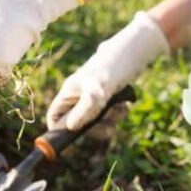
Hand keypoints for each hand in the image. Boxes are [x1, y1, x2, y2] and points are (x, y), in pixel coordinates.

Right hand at [46, 11, 169, 132]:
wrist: (135, 52)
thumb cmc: (113, 67)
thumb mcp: (98, 90)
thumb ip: (85, 109)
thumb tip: (71, 128)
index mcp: (69, 92)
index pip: (55, 116)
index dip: (59, 129)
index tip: (73, 139)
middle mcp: (79, 96)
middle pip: (79, 124)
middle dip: (95, 126)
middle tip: (108, 124)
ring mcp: (94, 97)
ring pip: (97, 121)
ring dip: (110, 119)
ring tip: (120, 109)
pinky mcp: (109, 98)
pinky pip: (110, 115)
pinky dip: (118, 113)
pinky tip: (125, 104)